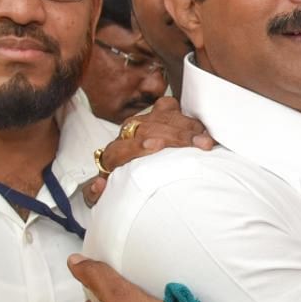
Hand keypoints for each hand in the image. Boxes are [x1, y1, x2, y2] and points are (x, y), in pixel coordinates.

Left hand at [82, 97, 213, 204]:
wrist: (128, 167)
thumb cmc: (122, 182)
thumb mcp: (107, 194)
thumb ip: (96, 194)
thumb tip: (99, 185)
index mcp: (113, 155)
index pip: (121, 149)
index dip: (137, 146)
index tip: (155, 145)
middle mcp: (127, 135)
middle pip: (147, 128)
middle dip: (175, 135)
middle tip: (197, 144)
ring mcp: (143, 121)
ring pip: (161, 116)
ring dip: (186, 126)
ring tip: (204, 139)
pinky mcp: (156, 114)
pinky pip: (168, 106)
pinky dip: (184, 115)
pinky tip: (200, 127)